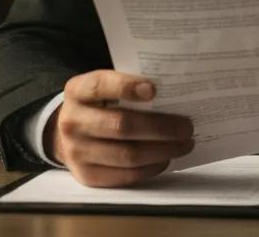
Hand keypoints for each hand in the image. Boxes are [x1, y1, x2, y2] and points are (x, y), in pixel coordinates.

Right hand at [46, 70, 194, 186]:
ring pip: (126, 154)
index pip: (100, 86)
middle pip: (121, 125)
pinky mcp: (86, 176)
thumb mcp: (106, 85)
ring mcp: (76, 152)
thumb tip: (174, 88)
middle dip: (160, 127)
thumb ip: (130, 83)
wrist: (70, 130)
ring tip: (184, 144)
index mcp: (78, 91)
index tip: (154, 89)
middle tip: (187, 126)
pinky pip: (123, 176)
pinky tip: (165, 159)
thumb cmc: (101, 101)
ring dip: (161, 150)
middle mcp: (72, 122)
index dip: (126, 86)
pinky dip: (149, 168)